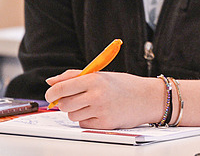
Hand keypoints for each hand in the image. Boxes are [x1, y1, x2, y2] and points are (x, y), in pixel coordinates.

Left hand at [45, 70, 164, 128]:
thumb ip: (75, 76)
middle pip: (64, 104)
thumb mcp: (101, 75)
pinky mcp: (105, 124)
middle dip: (64, 103)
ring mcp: (101, 110)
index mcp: (94, 79)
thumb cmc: (125, 85)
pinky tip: (99, 112)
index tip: (51, 95)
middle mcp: (96, 94)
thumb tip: (51, 81)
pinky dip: (87, 119)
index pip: (61, 88)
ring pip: (72, 116)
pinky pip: (84, 124)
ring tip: (91, 105)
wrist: (148, 98)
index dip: (51, 93)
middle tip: (73, 99)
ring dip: (76, 111)